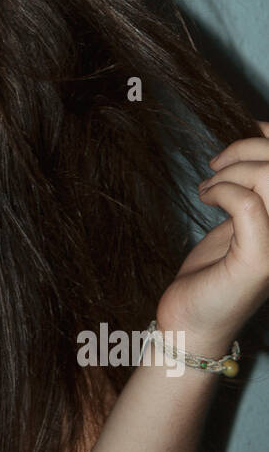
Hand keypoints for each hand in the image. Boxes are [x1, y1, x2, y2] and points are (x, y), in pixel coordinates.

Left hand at [153, 120, 268, 356]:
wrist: (192, 321)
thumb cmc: (216, 270)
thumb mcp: (242, 218)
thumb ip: (257, 186)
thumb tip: (260, 134)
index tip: (251, 130)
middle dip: (247, 150)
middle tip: (216, 166)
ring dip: (231, 172)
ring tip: (209, 188)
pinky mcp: (260, 262)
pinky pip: (248, 204)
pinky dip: (222, 191)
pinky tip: (207, 198)